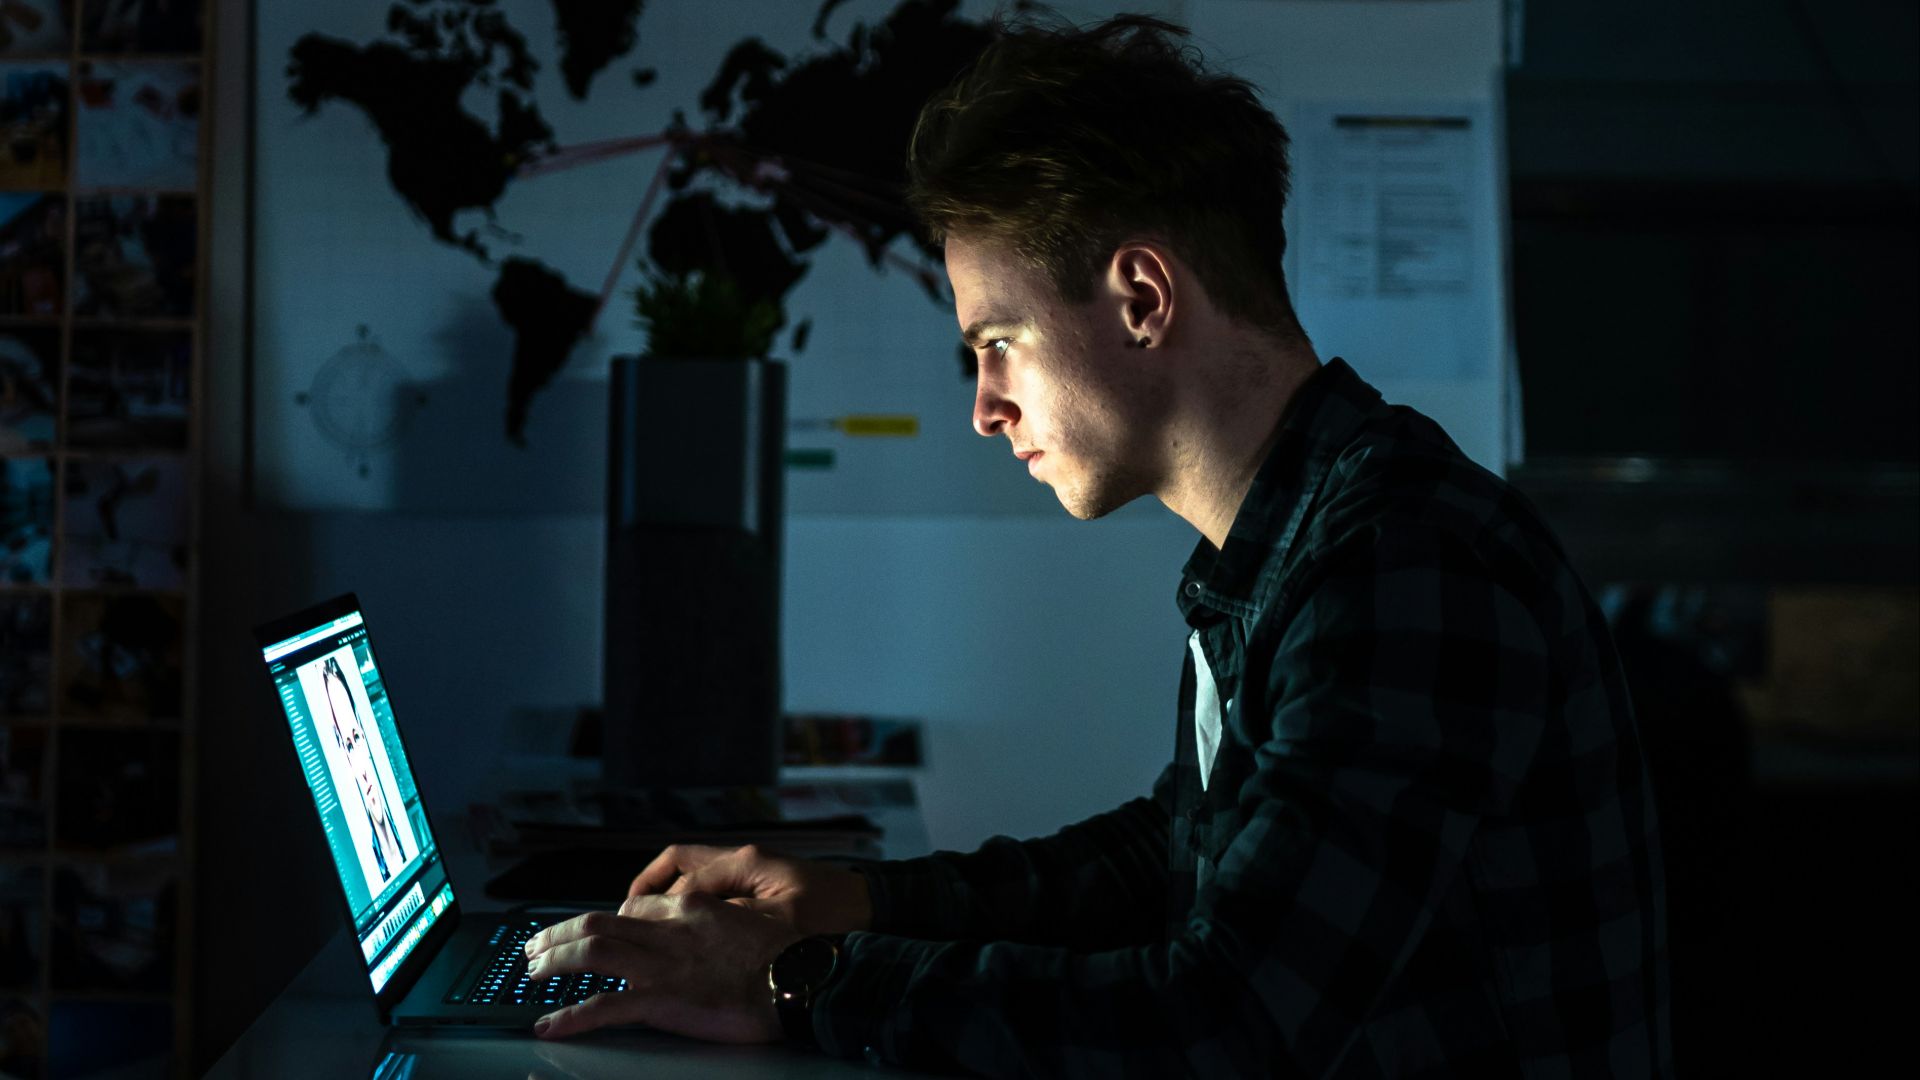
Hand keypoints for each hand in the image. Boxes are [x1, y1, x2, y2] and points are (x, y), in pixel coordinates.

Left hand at [523, 892, 800, 1042]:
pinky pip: (605, 1007)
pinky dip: (571, 1017)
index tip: (594, 930)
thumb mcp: (751, 920)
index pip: (636, 905)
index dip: (608, 918)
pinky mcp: (662, 1000)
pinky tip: (550, 1025)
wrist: (799, 979)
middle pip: (597, 922)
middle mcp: (669, 930)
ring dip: (553, 961)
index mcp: (692, 908)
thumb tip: (707, 930)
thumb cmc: (786, 956)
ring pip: (591, 952)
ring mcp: (662, 965)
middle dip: (559, 932)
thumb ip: (719, 919)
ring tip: (531, 973)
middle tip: (536, 946)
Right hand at [628, 843, 872, 934]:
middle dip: (649, 886)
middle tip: (628, 917)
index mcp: (746, 862)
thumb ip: (740, 918)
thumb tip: (699, 920)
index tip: (640, 929)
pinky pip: (710, 886)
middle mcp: (742, 859)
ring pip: (692, 873)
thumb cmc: (835, 911)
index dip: (660, 906)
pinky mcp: (756, 884)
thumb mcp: (786, 919)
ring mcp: (748, 870)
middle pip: (679, 863)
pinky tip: (683, 926)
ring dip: (666, 892)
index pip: (687, 881)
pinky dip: (688, 900)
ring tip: (646, 922)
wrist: (871, 904)